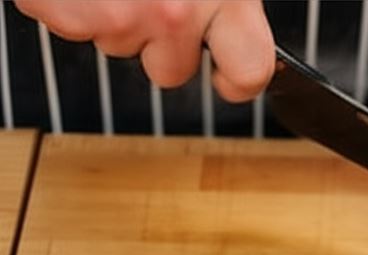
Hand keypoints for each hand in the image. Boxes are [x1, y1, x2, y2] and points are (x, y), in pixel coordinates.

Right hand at [13, 0, 273, 101]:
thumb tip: (236, 31)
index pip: (249, 68)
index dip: (236, 80)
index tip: (225, 76)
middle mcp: (174, 10)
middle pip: (171, 71)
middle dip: (159, 46)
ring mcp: (118, 16)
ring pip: (116, 45)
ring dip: (111, 14)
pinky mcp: (63, 8)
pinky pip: (69, 25)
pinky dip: (70, 2)